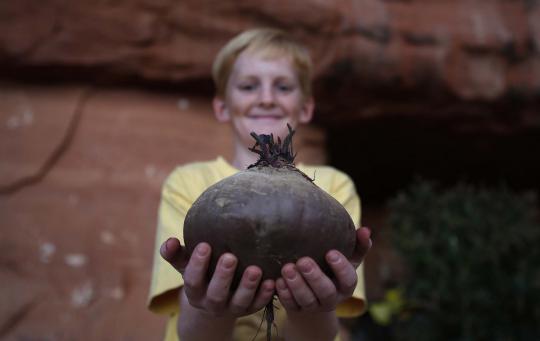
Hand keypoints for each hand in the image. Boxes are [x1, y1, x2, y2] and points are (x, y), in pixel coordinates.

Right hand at [160, 238, 274, 317]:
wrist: (214, 297)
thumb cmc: (201, 271)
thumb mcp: (186, 264)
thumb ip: (176, 253)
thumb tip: (169, 241)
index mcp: (195, 291)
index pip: (192, 280)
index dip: (197, 265)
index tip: (205, 245)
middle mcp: (212, 303)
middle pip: (216, 294)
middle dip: (223, 276)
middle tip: (230, 257)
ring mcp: (231, 307)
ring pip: (239, 302)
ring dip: (248, 286)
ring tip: (256, 270)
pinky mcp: (249, 309)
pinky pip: (257, 305)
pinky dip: (265, 295)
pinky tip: (271, 281)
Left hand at [275, 227, 371, 311]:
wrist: (315, 293)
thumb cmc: (333, 267)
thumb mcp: (348, 257)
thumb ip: (359, 245)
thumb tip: (366, 229)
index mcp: (346, 285)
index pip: (348, 280)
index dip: (341, 268)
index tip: (330, 252)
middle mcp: (331, 298)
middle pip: (326, 292)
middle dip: (314, 277)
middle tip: (302, 261)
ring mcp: (314, 306)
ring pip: (306, 300)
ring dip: (296, 285)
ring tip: (286, 268)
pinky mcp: (297, 309)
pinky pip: (290, 305)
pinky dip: (283, 294)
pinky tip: (276, 281)